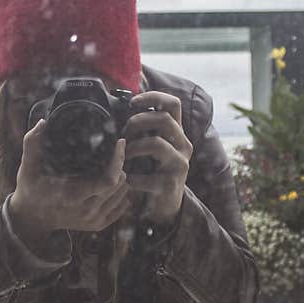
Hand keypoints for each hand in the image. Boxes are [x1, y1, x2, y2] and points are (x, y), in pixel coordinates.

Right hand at [8, 119, 131, 253]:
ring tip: (112, 165)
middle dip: (120, 165)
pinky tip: (114, 183)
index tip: (119, 143)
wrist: (31, 218)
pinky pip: (121, 207)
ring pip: (123, 194)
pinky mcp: (97, 225)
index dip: (118, 160)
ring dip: (121, 178)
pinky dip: (121, 193)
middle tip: (114, 151)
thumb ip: (32, 143)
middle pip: (119, 184)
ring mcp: (93, 220)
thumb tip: (42, 122)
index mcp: (73, 195)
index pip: (108, 180)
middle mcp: (86, 211)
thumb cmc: (31, 189)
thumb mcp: (28, 166)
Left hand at [122, 91, 192, 225]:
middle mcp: (183, 145)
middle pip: (164, 119)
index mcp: (177, 133)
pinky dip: (132, 178)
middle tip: (124, 135)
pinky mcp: (172, 184)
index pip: (173, 104)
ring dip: (133, 148)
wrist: (164, 205)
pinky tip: (128, 181)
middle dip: (137, 122)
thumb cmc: (152, 171)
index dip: (153, 97)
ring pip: (156, 144)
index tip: (132, 102)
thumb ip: (143, 130)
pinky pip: (148, 176)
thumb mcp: (150, 146)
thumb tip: (120, 107)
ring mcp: (180, 164)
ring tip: (124, 157)